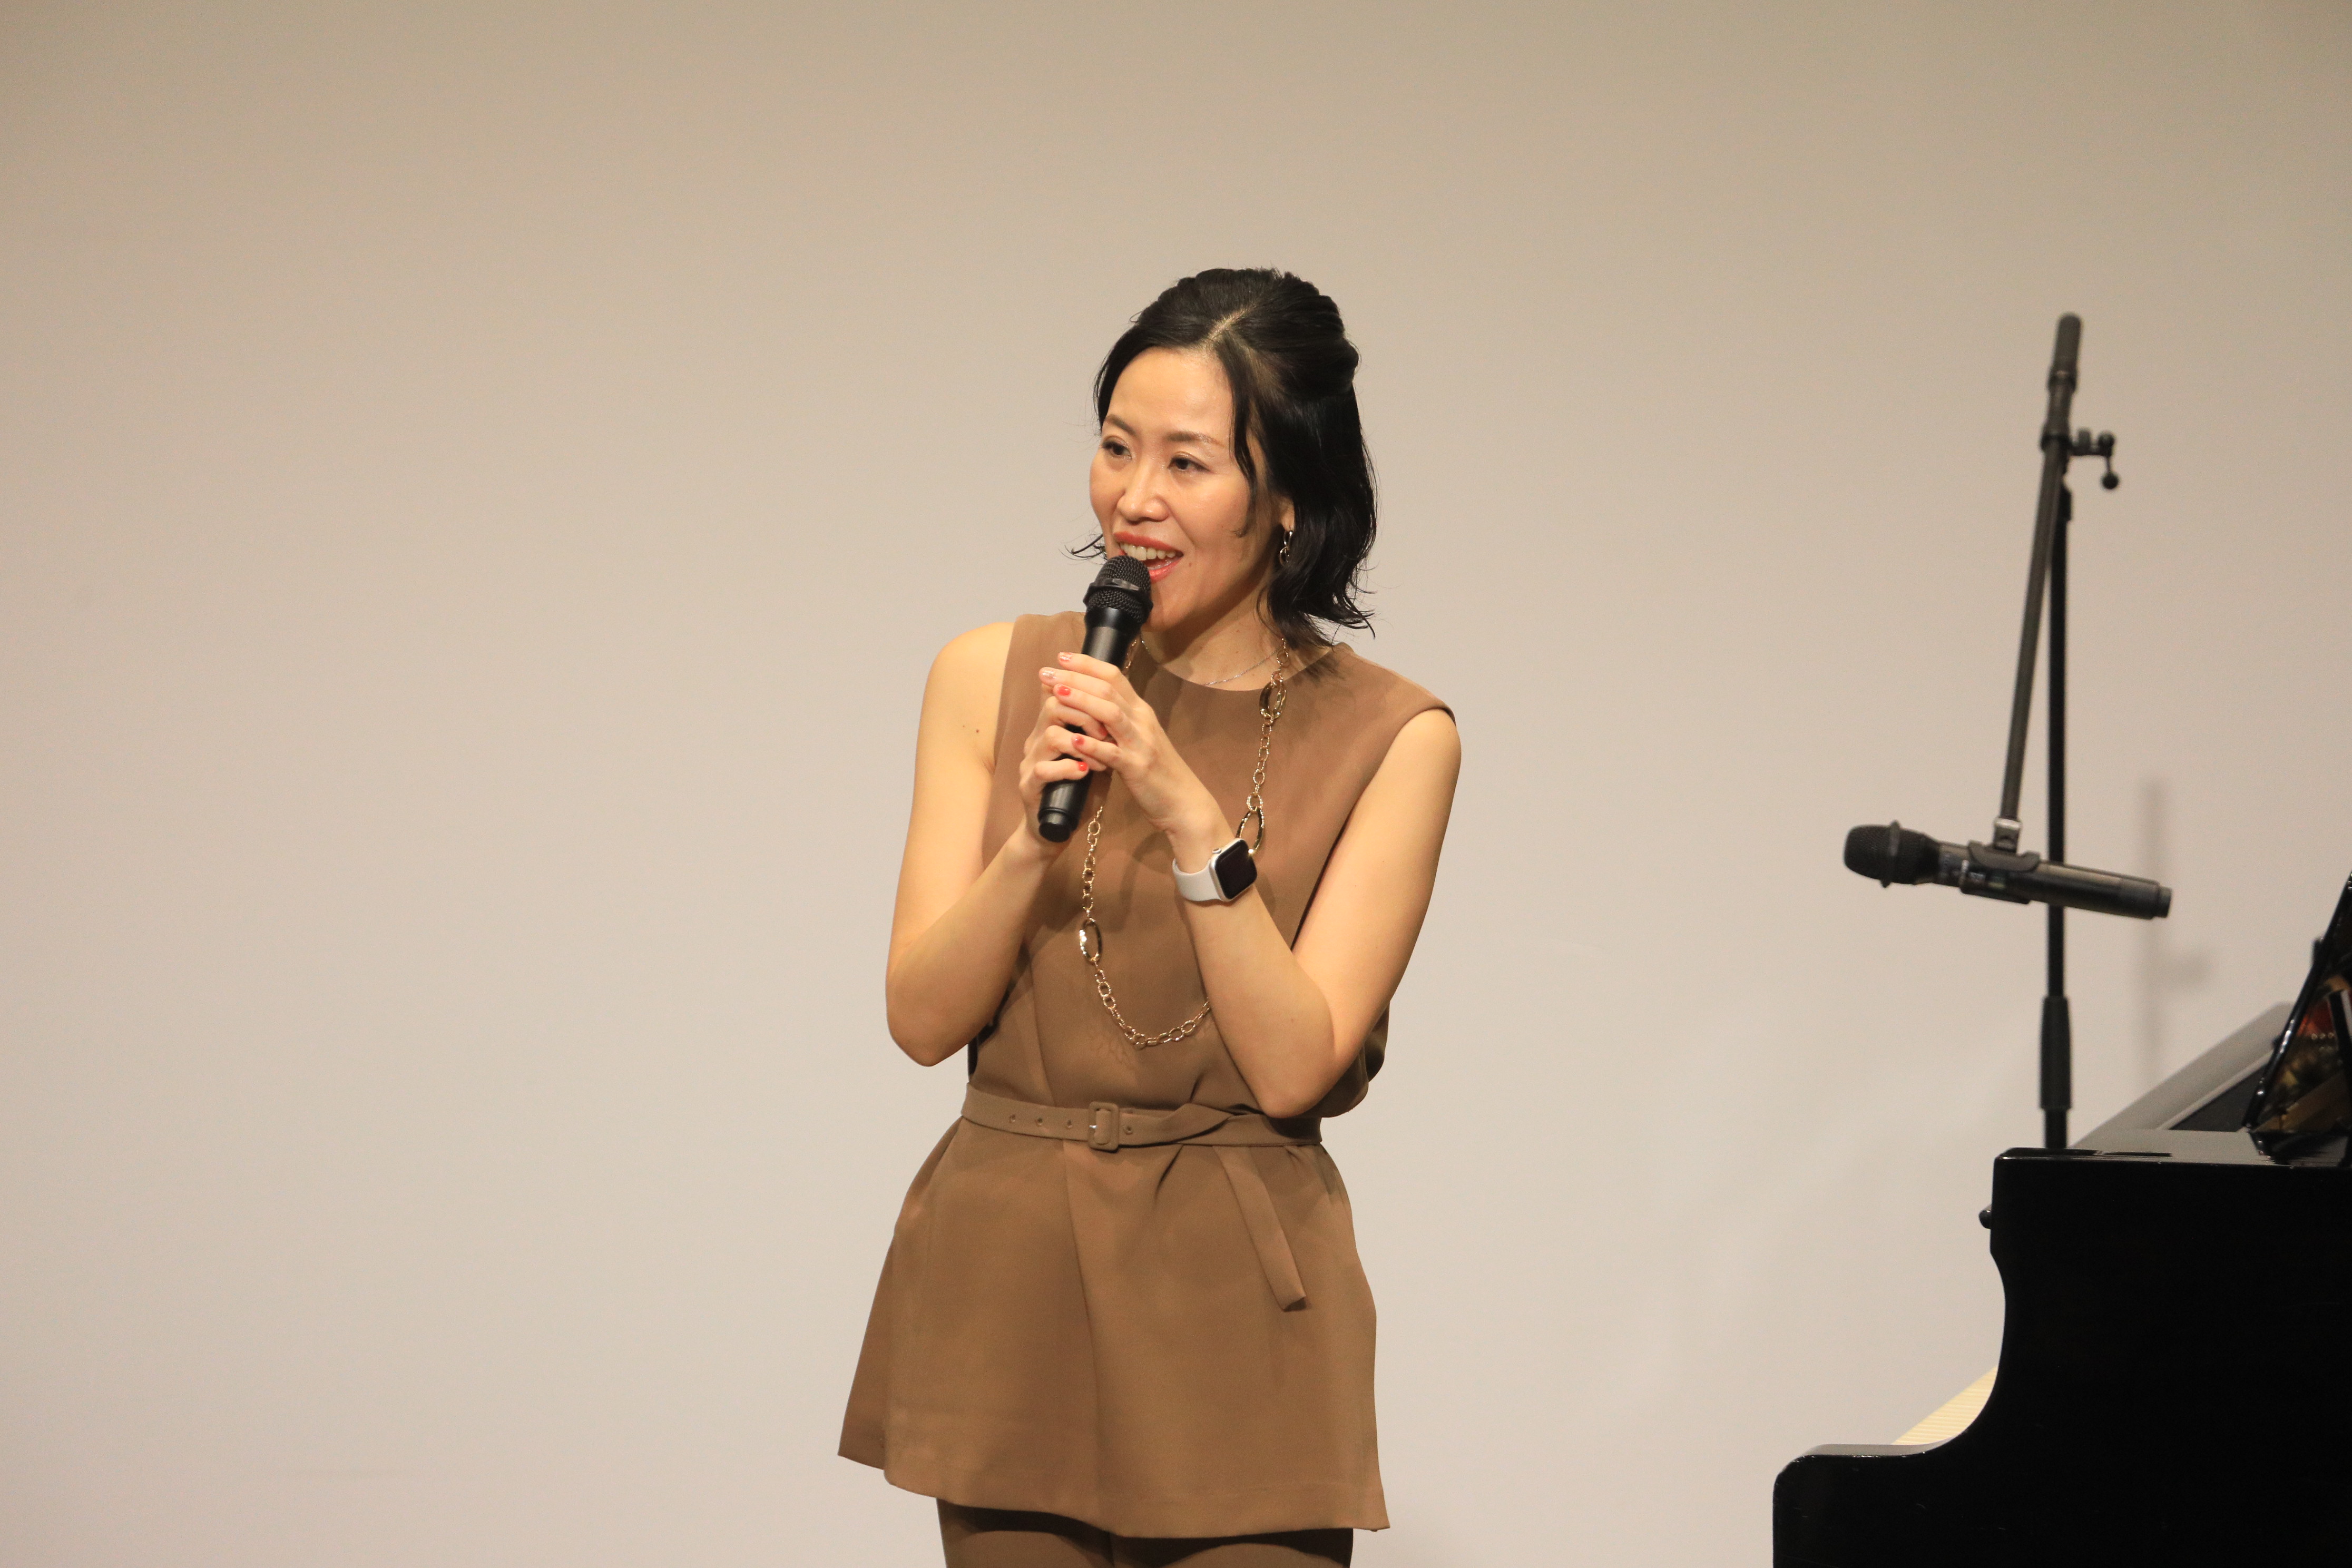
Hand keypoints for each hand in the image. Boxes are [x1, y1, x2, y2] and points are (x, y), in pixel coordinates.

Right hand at [1011, 669, 1104, 852]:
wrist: (1056, 828)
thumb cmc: (1079, 790)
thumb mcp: (1094, 757)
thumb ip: (1101, 736)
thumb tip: (1123, 711)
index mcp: (1051, 729)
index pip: (1062, 693)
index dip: (1086, 693)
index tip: (1111, 708)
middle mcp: (1037, 741)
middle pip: (1053, 706)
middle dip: (1085, 715)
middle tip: (1106, 734)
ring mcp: (1030, 763)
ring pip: (1050, 736)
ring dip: (1081, 745)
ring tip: (1099, 761)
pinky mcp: (1028, 786)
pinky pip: (1043, 770)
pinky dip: (1068, 769)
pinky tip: (1084, 773)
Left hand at [1035, 653, 1228, 862]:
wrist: (1183, 801)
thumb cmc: (1156, 770)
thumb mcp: (1139, 738)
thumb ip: (1118, 720)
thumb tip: (1092, 703)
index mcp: (1140, 711)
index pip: (1114, 676)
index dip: (1087, 664)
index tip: (1061, 656)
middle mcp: (1142, 721)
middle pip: (1108, 689)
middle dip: (1075, 677)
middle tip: (1047, 671)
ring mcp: (1141, 743)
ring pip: (1111, 714)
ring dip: (1082, 701)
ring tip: (1056, 693)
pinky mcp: (1137, 768)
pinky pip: (1113, 753)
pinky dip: (1093, 745)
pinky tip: (1074, 739)